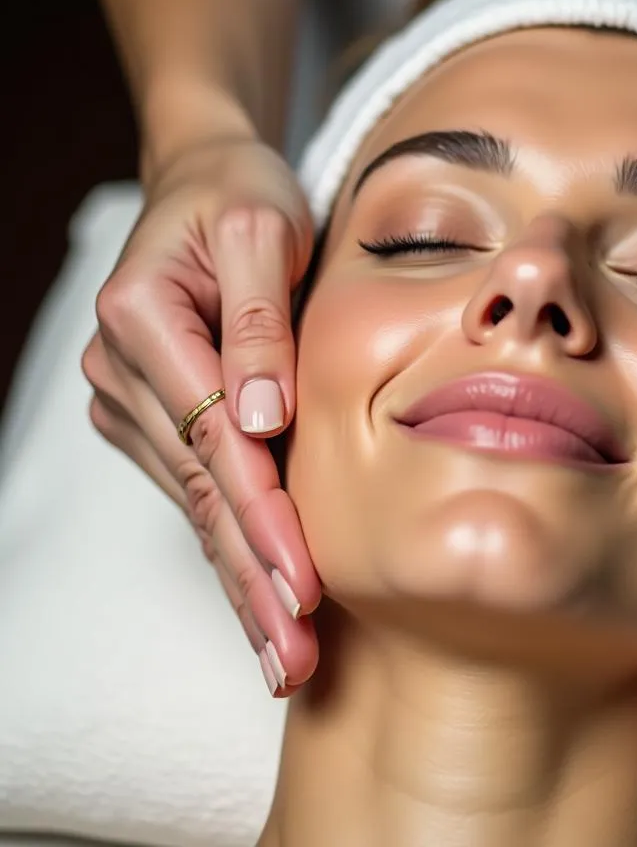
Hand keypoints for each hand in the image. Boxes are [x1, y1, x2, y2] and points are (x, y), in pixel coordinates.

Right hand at [82, 135, 320, 695]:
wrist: (206, 183)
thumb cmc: (243, 199)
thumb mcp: (264, 231)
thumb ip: (259, 324)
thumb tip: (262, 418)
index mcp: (141, 320)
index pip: (215, 439)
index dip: (264, 517)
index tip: (304, 586)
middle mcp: (122, 371)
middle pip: (201, 490)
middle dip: (252, 580)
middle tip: (292, 662)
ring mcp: (131, 400)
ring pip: (196, 504)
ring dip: (242, 580)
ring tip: (283, 655)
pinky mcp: (153, 417)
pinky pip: (197, 489)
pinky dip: (231, 545)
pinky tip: (258, 598)